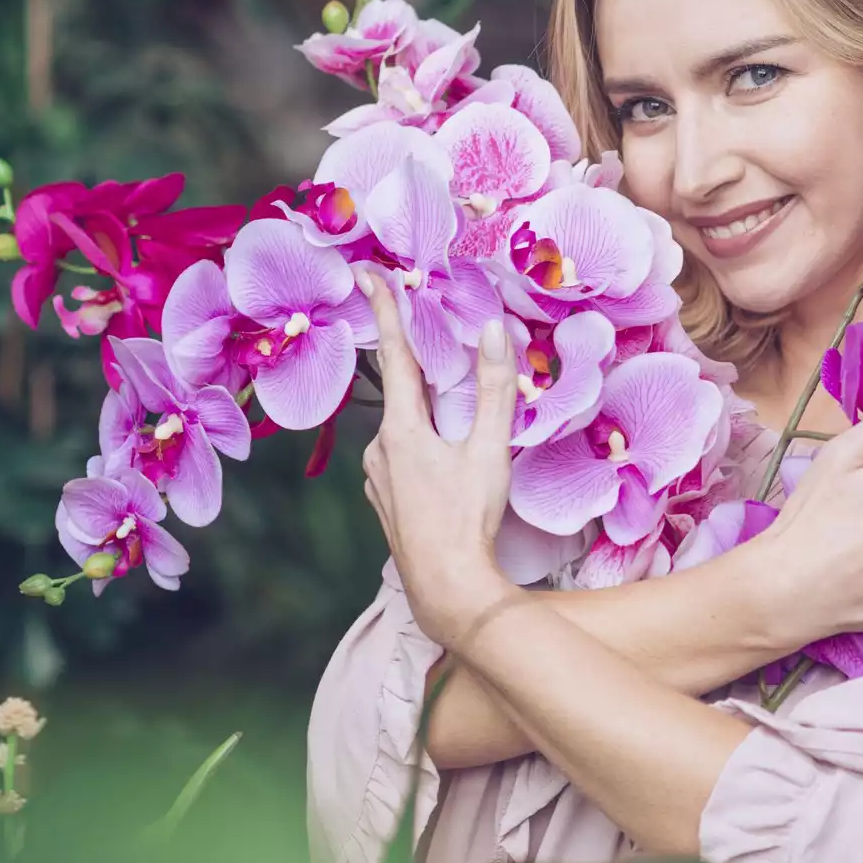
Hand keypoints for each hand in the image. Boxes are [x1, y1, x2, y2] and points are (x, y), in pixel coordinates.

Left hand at [357, 271, 515, 642]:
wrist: (445, 588)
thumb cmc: (468, 519)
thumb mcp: (489, 450)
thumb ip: (494, 389)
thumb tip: (493, 331)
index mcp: (401, 429)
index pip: (394, 355)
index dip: (385, 310)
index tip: (369, 273)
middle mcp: (379, 448)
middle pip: (403, 394)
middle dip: (422, 375)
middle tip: (441, 357)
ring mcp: (378, 478)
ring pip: (404, 430)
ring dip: (427, 420)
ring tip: (461, 437)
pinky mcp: (386, 500)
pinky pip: (403, 458)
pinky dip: (422, 449)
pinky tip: (447, 468)